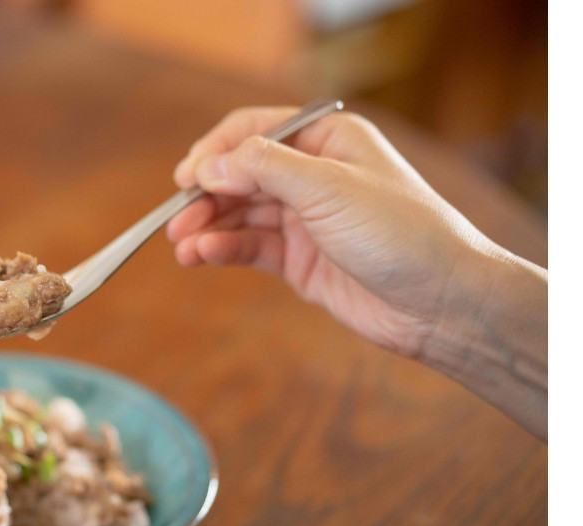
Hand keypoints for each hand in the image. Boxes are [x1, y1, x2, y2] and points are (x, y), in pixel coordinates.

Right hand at [169, 107, 546, 436]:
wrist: (440, 304)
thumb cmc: (401, 234)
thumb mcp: (329, 188)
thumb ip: (264, 170)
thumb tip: (208, 166)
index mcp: (329, 140)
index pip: (256, 131)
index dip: (216, 151)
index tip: (186, 176)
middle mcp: (315, 175)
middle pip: (242, 175)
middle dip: (207, 195)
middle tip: (176, 219)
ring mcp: (307, 219)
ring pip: (243, 213)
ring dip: (209, 226)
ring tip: (180, 244)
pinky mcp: (302, 259)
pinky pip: (253, 247)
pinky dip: (225, 249)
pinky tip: (202, 257)